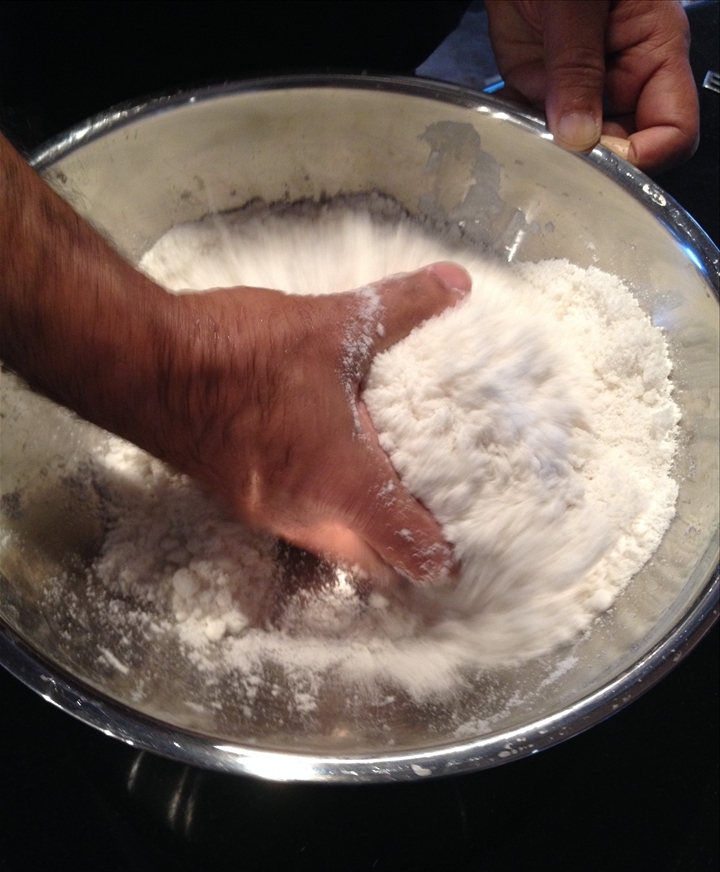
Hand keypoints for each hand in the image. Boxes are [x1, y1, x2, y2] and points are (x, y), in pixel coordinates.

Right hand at [150, 265, 470, 583]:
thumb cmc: (239, 354)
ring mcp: (269, 513)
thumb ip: (399, 306)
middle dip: (403, 550)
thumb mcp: (330, 325)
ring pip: (333, 546)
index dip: (438, 555)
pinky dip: (327, 513)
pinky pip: (300, 524)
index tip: (460, 556)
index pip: (405, 544)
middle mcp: (307, 514)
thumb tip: (454, 282)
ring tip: (393, 494)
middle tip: (436, 518)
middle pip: (371, 561)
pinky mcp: (242, 500)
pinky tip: (333, 470)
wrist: (145, 365)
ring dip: (363, 532)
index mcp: (340, 482)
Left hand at [485, 0, 698, 171]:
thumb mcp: (575, 4)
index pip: (671, 130)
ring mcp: (579, 85)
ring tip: (525, 134)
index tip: (603, 158)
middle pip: (622, 148)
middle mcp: (620, 75)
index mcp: (654, 50)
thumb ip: (577, 66)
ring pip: (574, 147)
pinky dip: (517, 132)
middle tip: (555, 157)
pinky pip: (534, 127)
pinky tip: (505, 122)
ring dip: (548, 151)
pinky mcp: (541, 86)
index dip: (643, 156)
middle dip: (590, 161)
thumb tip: (579, 135)